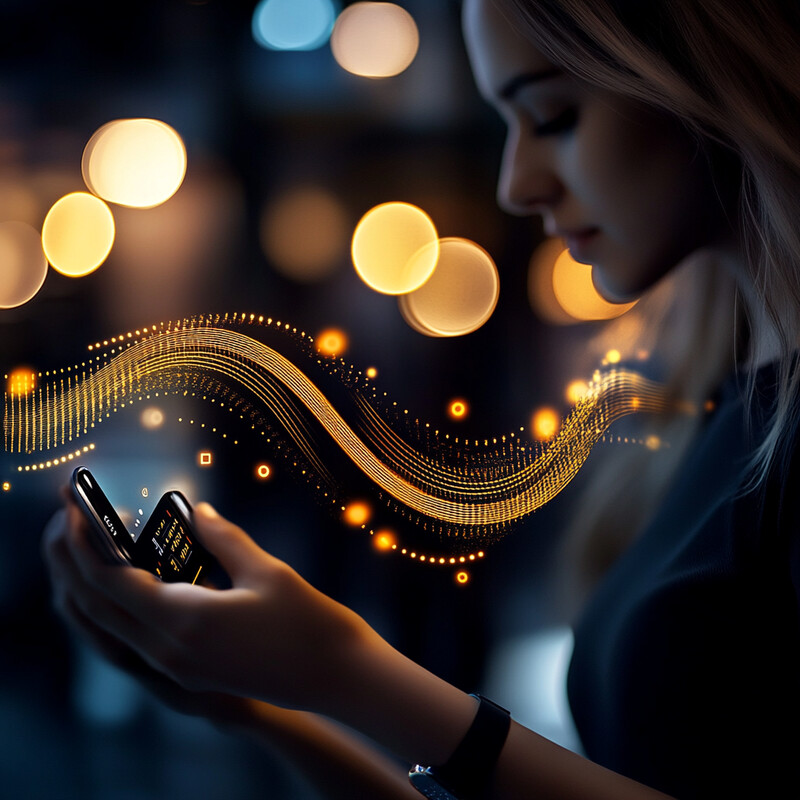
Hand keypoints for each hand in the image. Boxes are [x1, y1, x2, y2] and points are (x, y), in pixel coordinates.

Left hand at [41, 494, 374, 715]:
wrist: (337, 677)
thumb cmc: (308, 623)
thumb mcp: (266, 570)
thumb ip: (223, 538)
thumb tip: (196, 511)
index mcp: (184, 622)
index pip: (111, 582)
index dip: (86, 542)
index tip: (75, 508)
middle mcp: (171, 652)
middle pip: (99, 609)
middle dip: (75, 564)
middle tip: (71, 522)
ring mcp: (180, 668)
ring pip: (115, 628)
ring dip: (96, 589)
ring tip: (95, 548)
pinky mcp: (193, 673)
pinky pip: (139, 638)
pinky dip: (124, 608)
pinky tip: (141, 581)